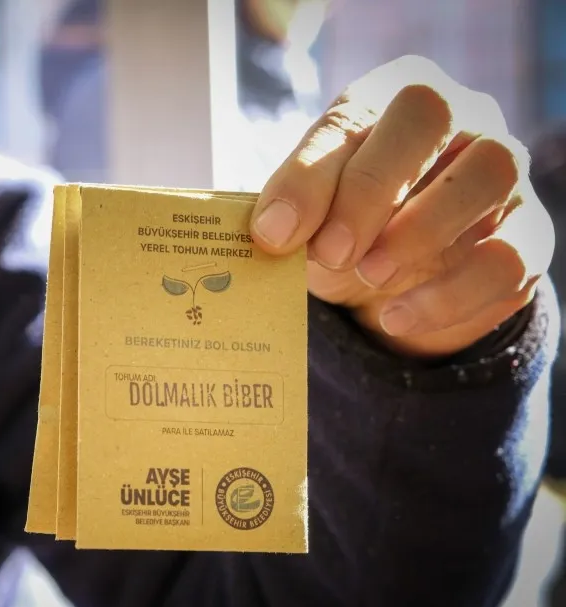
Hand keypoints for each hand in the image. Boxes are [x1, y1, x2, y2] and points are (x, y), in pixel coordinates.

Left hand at [249, 56, 553, 357]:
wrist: (387, 277)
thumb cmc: (340, 221)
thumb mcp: (307, 211)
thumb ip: (292, 208)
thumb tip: (273, 230)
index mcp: (392, 95)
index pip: (362, 110)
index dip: (315, 174)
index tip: (278, 233)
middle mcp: (461, 115)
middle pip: (434, 116)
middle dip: (371, 190)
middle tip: (331, 252)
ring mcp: (503, 171)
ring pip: (490, 172)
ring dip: (421, 230)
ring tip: (370, 276)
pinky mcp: (529, 234)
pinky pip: (509, 257)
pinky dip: (449, 295)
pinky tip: (397, 316)